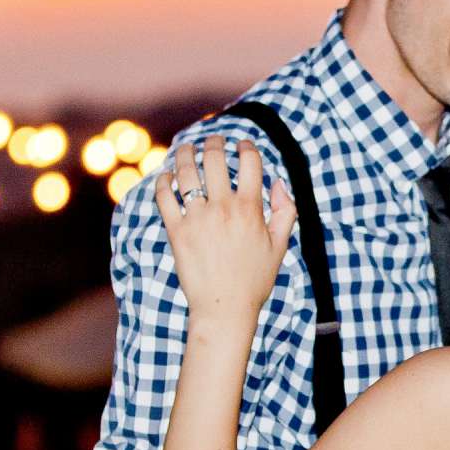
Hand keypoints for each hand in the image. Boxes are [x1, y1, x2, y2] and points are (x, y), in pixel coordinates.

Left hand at [155, 136, 296, 329]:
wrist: (224, 309)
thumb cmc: (254, 280)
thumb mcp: (279, 246)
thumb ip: (286, 211)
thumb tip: (278, 182)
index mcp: (250, 210)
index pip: (250, 163)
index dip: (247, 147)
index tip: (243, 144)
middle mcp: (223, 209)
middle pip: (215, 160)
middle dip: (214, 143)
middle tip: (212, 140)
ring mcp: (197, 219)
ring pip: (186, 173)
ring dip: (185, 154)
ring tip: (186, 149)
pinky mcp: (176, 232)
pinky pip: (164, 197)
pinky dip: (163, 181)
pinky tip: (166, 176)